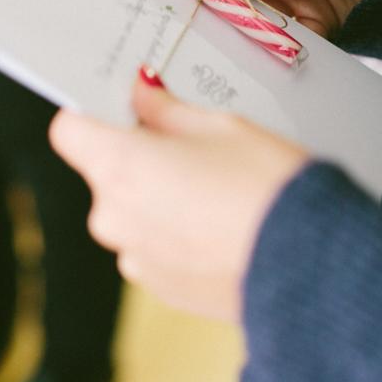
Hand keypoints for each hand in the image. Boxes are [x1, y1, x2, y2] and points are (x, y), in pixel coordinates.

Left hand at [49, 69, 308, 322]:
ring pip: (131, 212)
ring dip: (158, 198)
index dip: (94, 115)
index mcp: (119, 167)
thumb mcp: (222, 126)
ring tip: (216, 192)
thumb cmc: (268, 186)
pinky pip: (154, 246)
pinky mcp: (160, 288)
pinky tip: (221, 227)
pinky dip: (176, 234)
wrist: (311, 265)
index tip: (124, 108)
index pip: (69, 130)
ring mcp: (134, 258)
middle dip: (138, 156)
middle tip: (193, 147)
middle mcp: (113, 217)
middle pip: (105, 173)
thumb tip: (140, 93)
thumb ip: (166, 110)